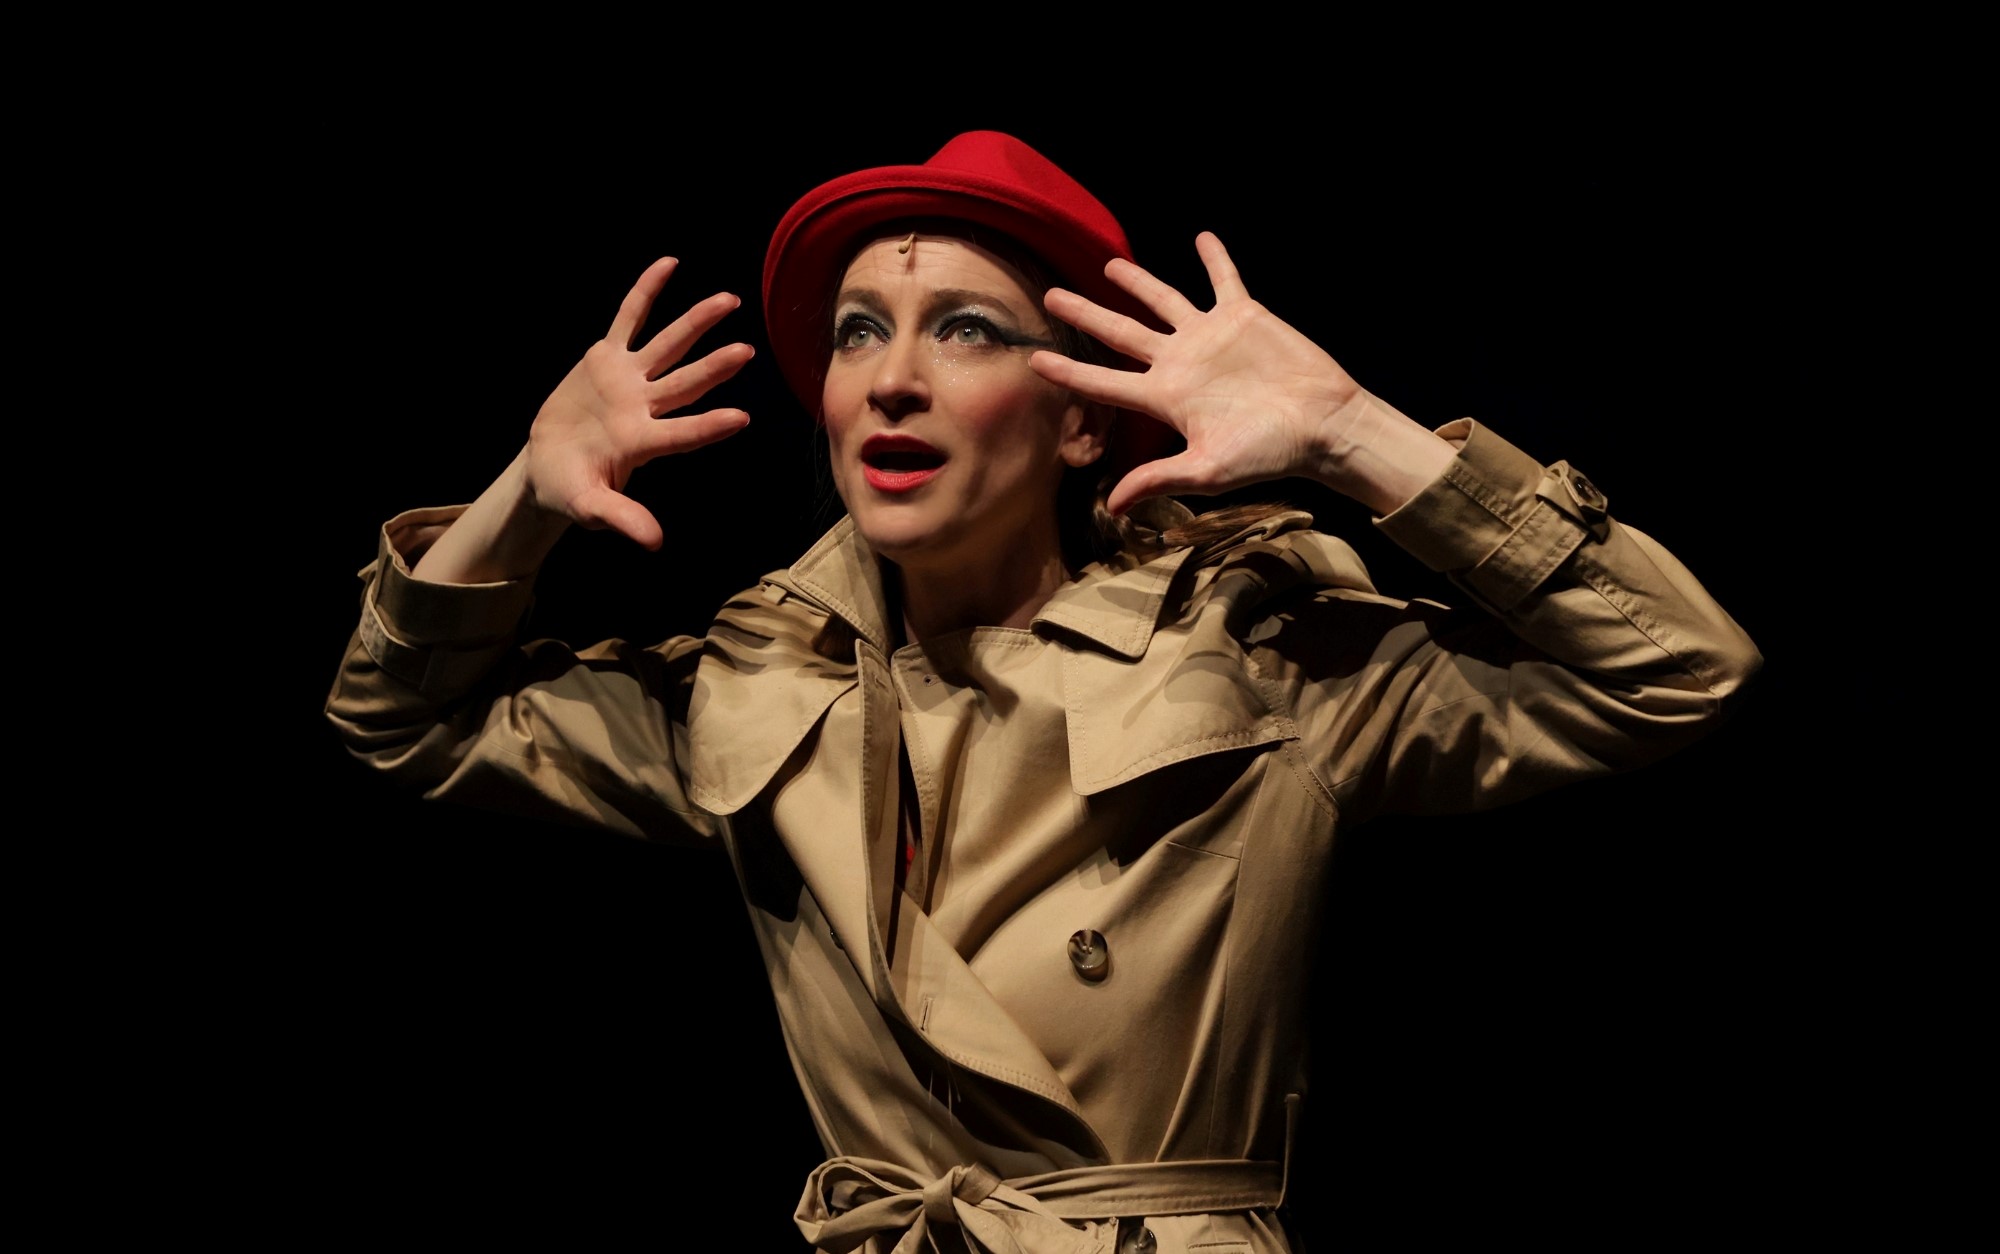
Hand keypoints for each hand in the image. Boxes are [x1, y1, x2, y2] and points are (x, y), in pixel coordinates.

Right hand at [528, 256, 753, 547]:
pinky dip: (646, 292)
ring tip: (730, 300)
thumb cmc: (570, 490)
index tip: (741, 420)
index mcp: (640, 443)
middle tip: (748, 351)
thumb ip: (622, 519)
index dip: (707, 427)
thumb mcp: (589, 507)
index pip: (680, 434)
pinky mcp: (606, 359)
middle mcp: (643, 407)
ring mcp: (628, 380)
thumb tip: (655, 542)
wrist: (546, 468)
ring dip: (697, 322)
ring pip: (668, 344)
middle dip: (715, 367)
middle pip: (685, 382)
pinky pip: (629, 317)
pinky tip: (669, 265)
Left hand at [1031, 233, 1359, 515]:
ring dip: (1136, 281)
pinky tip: (1202, 238)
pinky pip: (1223, 280)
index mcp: (1166, 398)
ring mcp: (1209, 337)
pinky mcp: (1243, 316)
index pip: (1104, 383)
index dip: (1069, 372)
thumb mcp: (1208, 470)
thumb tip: (1112, 507)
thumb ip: (1159, 479)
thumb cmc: (1268, 452)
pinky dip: (1214, 258)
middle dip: (1084, 315)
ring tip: (1110, 264)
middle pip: (1120, 333)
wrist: (1322, 424)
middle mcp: (1180, 363)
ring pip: (1163, 300)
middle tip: (1050, 296)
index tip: (1035, 361)